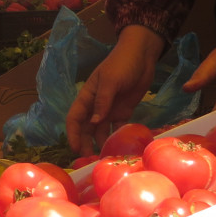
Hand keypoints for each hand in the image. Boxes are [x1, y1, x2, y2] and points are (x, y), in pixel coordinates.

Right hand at [66, 25, 164, 154]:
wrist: (142, 55)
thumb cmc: (122, 64)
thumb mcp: (110, 81)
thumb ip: (102, 102)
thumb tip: (94, 123)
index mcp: (87, 97)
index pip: (74, 118)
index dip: (73, 134)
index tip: (76, 149)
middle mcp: (96, 106)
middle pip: (86, 129)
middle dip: (86, 144)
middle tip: (91, 161)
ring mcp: (110, 109)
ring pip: (101, 131)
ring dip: (101, 144)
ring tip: (105, 159)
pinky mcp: (124, 112)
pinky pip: (118, 128)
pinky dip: (117, 138)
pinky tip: (120, 149)